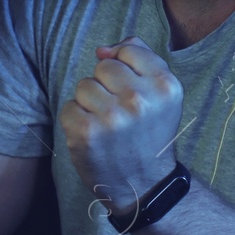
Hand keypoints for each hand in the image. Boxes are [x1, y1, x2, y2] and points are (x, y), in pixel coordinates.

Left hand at [58, 37, 183, 213]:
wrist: (144, 184)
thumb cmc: (149, 133)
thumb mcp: (160, 93)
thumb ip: (139, 57)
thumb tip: (103, 50)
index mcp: (165, 85)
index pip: (128, 51)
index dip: (125, 71)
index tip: (134, 94)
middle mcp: (140, 100)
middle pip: (103, 67)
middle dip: (106, 87)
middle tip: (120, 114)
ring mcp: (112, 117)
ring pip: (84, 86)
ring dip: (90, 104)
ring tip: (108, 126)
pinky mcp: (86, 132)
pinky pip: (68, 107)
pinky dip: (76, 121)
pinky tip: (94, 137)